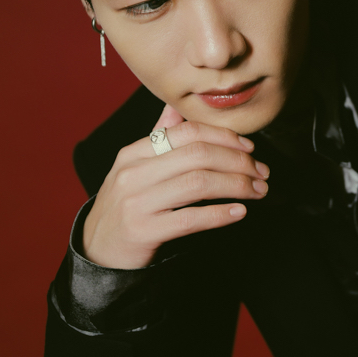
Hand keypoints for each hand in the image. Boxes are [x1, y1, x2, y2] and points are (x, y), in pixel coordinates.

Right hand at [81, 103, 269, 268]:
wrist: (96, 250)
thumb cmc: (124, 206)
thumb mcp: (134, 168)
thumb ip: (158, 138)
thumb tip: (176, 106)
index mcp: (134, 153)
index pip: (187, 132)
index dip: (224, 137)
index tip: (249, 148)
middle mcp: (134, 173)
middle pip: (198, 155)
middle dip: (238, 162)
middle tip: (261, 173)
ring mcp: (137, 202)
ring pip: (198, 184)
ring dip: (236, 186)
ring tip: (257, 191)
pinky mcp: (143, 231)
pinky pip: (190, 218)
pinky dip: (220, 214)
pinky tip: (239, 212)